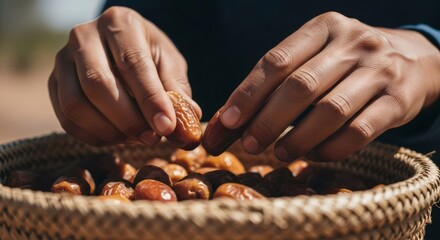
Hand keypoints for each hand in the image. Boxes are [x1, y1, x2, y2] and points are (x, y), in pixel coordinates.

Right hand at [48, 7, 200, 145]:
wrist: (121, 48)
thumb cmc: (151, 56)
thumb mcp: (170, 64)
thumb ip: (177, 92)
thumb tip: (184, 126)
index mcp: (119, 22)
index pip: (132, 63)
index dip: (150, 99)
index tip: (166, 127)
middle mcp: (84, 36)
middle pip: (98, 85)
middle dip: (128, 119)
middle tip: (153, 138)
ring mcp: (63, 59)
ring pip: (76, 105)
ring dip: (109, 132)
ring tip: (137, 138)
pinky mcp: (53, 82)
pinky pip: (66, 119)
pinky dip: (93, 136)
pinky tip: (118, 138)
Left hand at [218, 12, 439, 160]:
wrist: (412, 60)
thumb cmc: (347, 63)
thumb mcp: (316, 57)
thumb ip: (279, 81)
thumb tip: (229, 119)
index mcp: (323, 28)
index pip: (277, 61)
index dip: (249, 93)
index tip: (228, 121)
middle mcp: (352, 44)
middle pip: (300, 86)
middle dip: (269, 120)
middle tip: (250, 144)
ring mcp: (379, 70)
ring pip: (330, 111)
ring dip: (298, 138)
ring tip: (279, 154)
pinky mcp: (398, 100)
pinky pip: (359, 132)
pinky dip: (331, 149)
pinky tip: (314, 156)